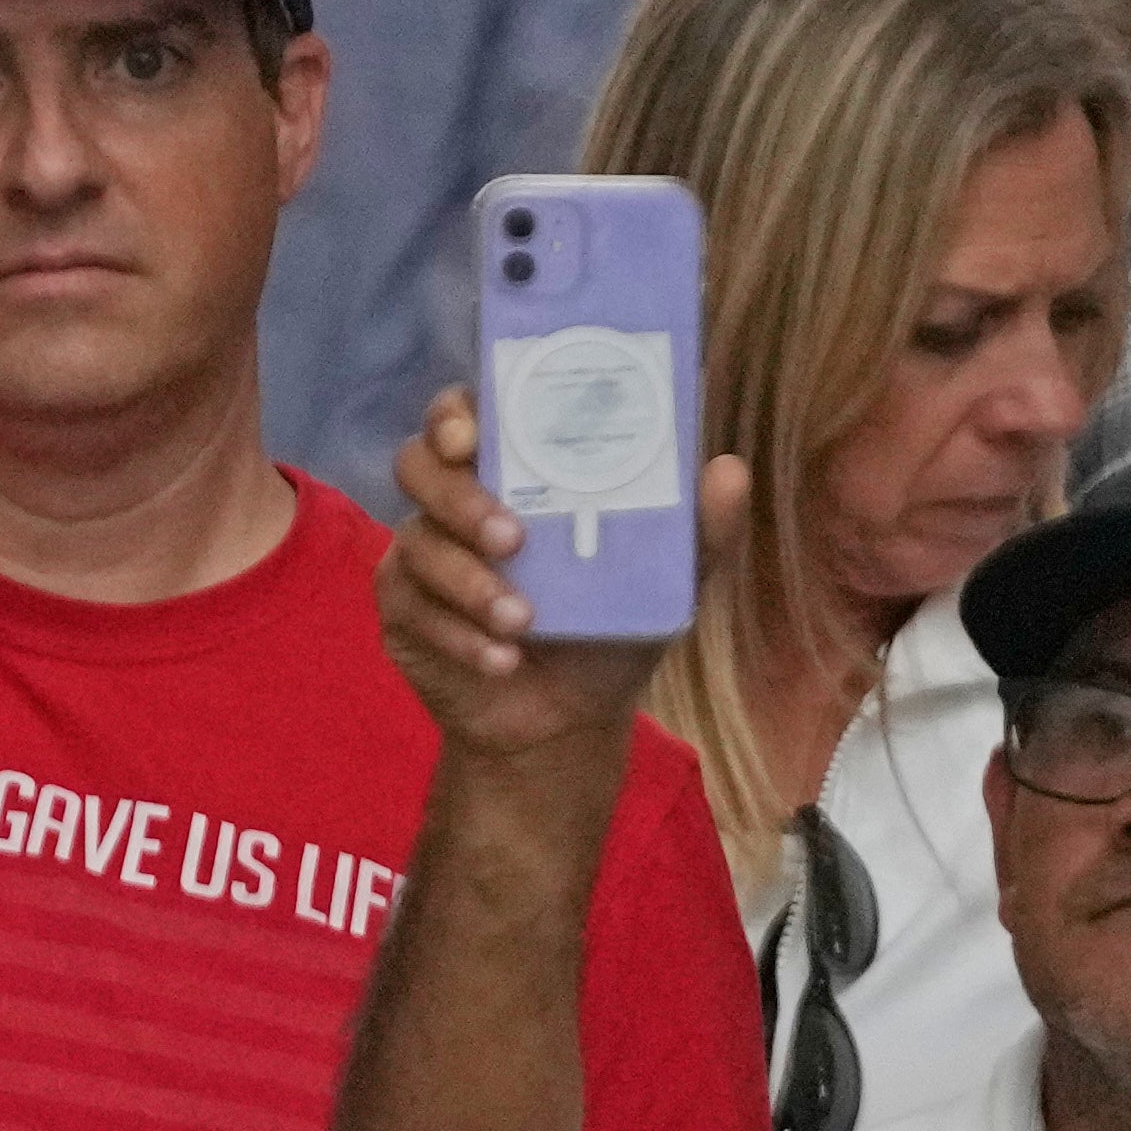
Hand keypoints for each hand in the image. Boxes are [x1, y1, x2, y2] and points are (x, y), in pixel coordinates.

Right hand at [380, 387, 749, 761]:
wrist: (565, 719)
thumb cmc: (610, 625)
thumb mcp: (666, 581)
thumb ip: (698, 529)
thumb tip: (728, 470)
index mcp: (513, 468)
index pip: (465, 412)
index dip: (454, 412)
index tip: (472, 434)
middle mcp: (455, 499)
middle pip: (418, 464)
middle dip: (462, 499)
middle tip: (514, 539)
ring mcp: (421, 554)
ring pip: (417, 543)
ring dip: (469, 582)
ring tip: (522, 622)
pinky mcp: (402, 612)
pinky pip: (412, 609)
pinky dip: (460, 636)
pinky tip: (502, 661)